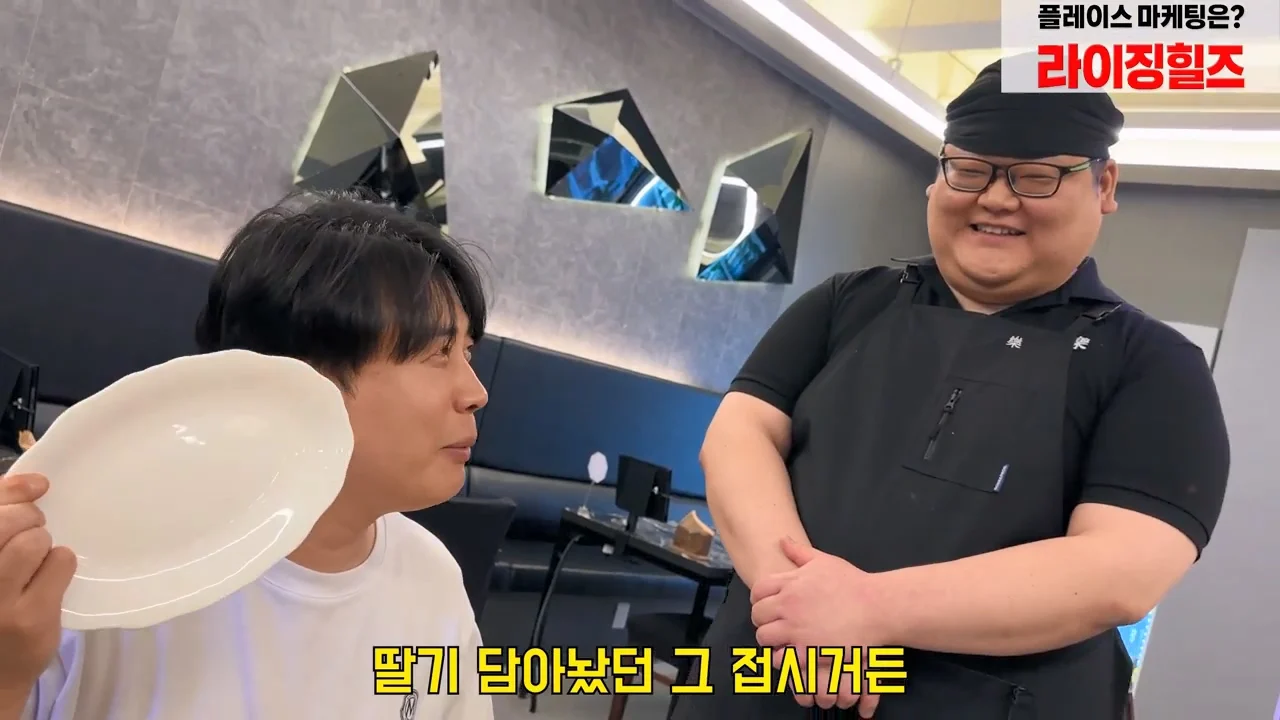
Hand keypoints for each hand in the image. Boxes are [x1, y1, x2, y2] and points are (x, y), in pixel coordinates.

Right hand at [0, 473, 75, 694]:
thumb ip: (0, 523)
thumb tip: (36, 483)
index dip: (13, 490)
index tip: (39, 485)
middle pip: (9, 522)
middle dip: (31, 519)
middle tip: (33, 532)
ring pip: (35, 541)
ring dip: (44, 545)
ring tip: (35, 563)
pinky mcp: (29, 617)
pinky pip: (61, 562)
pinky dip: (60, 564)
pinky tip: (47, 582)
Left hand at [751, 538, 890, 716]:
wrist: (878, 608)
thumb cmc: (854, 584)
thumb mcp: (825, 562)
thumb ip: (800, 552)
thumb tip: (782, 540)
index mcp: (791, 584)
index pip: (758, 591)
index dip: (760, 598)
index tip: (769, 605)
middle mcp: (789, 606)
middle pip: (758, 614)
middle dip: (764, 619)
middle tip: (777, 623)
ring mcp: (796, 630)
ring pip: (764, 637)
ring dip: (771, 639)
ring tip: (783, 640)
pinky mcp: (807, 652)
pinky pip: (780, 658)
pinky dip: (783, 658)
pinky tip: (793, 653)